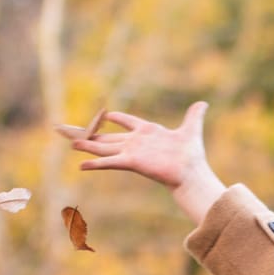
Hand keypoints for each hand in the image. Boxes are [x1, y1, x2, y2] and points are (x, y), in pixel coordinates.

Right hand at [69, 101, 211, 189]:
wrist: (190, 171)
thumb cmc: (191, 154)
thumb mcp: (191, 129)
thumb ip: (194, 115)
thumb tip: (203, 103)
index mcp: (147, 132)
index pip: (128, 122)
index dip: (118, 118)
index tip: (107, 114)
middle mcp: (136, 142)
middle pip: (109, 136)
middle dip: (92, 134)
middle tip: (76, 132)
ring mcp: (132, 152)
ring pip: (105, 147)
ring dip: (88, 146)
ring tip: (71, 144)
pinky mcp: (131, 161)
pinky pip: (110, 161)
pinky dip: (96, 163)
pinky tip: (82, 165)